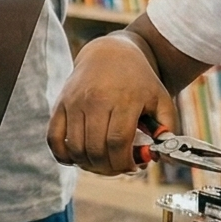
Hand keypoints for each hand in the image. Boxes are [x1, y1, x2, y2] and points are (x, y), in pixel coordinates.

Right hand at [47, 32, 174, 173]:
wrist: (110, 53)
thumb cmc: (138, 80)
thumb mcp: (160, 98)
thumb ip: (166, 127)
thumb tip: (162, 156)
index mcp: (123, 99)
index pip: (118, 142)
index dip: (124, 162)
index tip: (132, 167)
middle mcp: (96, 100)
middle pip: (96, 149)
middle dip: (109, 168)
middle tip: (118, 167)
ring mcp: (75, 102)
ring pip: (76, 148)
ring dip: (89, 165)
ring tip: (102, 162)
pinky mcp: (61, 104)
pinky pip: (54, 138)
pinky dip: (63, 155)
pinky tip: (77, 158)